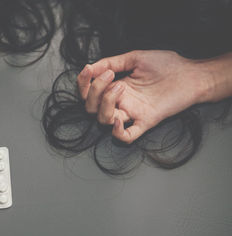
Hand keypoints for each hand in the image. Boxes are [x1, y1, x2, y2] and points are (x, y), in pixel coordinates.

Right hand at [77, 50, 212, 143]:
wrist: (191, 74)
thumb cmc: (167, 65)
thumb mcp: (135, 58)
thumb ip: (112, 61)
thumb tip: (91, 67)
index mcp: (116, 87)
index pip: (89, 93)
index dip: (83, 83)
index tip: (88, 70)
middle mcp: (121, 102)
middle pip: (91, 108)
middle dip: (94, 91)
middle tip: (109, 75)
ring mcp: (132, 113)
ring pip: (104, 120)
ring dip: (105, 103)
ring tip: (120, 86)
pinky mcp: (146, 121)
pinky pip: (127, 136)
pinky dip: (118, 132)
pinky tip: (118, 120)